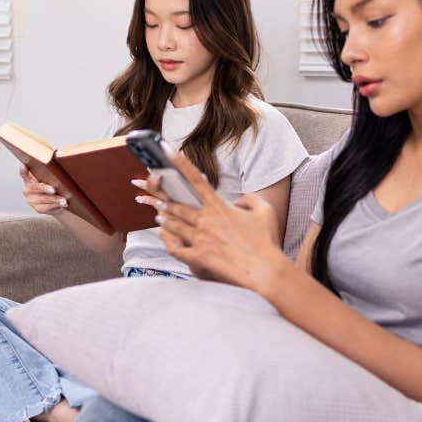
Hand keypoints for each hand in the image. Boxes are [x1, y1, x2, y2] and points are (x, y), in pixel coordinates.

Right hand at [20, 164, 67, 215]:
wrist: (57, 201)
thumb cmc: (54, 184)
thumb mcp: (51, 178)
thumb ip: (50, 172)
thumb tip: (58, 162)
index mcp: (29, 179)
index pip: (24, 174)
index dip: (23, 170)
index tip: (24, 166)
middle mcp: (28, 189)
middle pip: (34, 187)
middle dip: (44, 188)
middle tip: (53, 189)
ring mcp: (31, 200)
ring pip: (43, 199)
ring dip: (54, 199)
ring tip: (63, 200)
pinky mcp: (38, 209)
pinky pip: (46, 208)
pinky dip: (55, 206)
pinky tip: (62, 205)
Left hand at [133, 147, 284, 290]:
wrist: (264, 271)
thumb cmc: (266, 242)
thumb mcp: (265, 211)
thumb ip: (250, 199)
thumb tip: (238, 201)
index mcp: (221, 207)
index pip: (196, 180)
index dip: (180, 163)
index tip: (167, 150)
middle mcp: (207, 221)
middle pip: (178, 205)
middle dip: (164, 198)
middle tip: (155, 194)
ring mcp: (201, 240)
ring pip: (173, 224)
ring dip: (164, 217)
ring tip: (158, 214)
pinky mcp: (199, 258)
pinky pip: (175, 248)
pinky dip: (167, 241)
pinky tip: (165, 238)